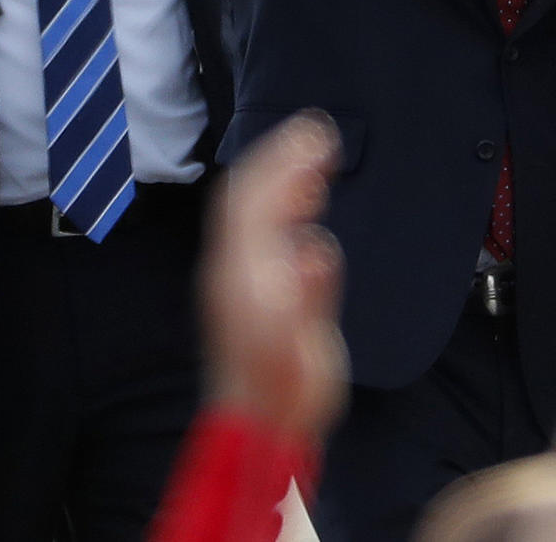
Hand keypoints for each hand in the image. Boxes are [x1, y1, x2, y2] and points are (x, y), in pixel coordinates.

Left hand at [201, 111, 347, 443]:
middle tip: (317, 131)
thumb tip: (315, 248)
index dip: (282, 162)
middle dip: (282, 160)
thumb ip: (308, 292)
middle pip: (251, 199)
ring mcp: (248, 279)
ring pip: (259, 214)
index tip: (314, 134)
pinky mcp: (264, 293)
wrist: (263, 424)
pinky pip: (272, 235)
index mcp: (243, 272)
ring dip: (287, 180)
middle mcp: (238, 267)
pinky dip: (292, 210)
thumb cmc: (279, 387)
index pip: (254, 201)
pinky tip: (310, 203)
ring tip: (316, 157)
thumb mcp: (296, 340)